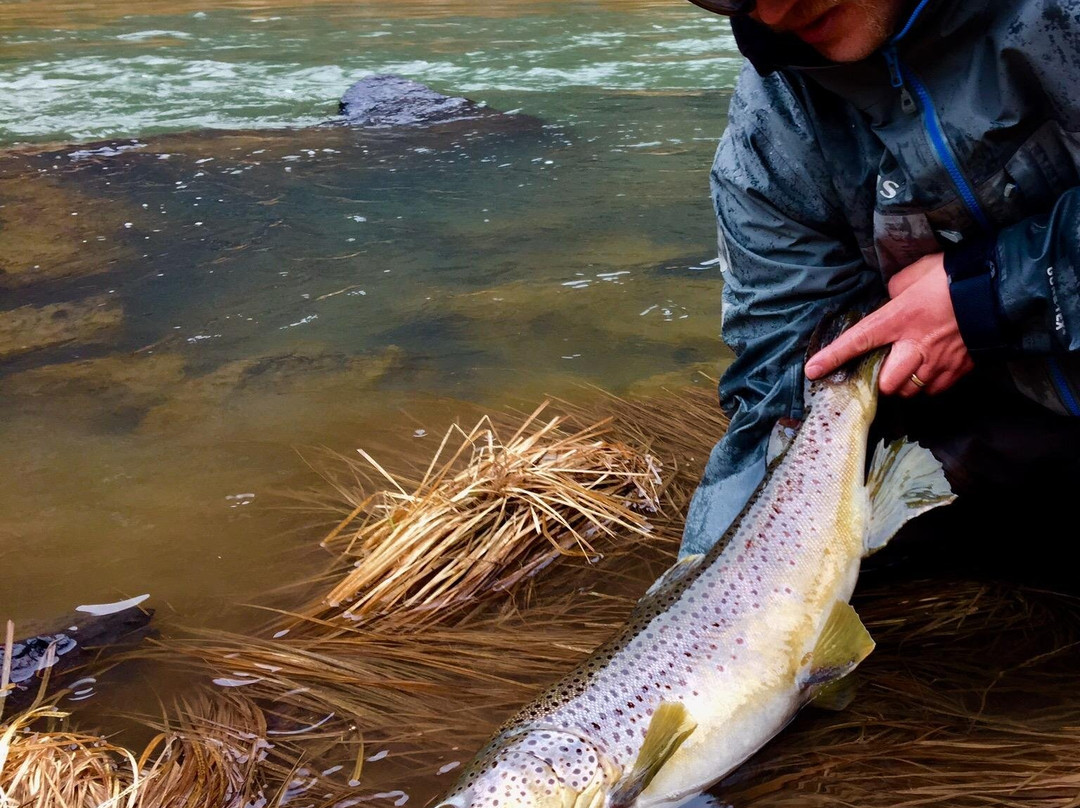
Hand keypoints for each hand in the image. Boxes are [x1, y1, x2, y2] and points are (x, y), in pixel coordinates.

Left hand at [803, 253, 973, 395]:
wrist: (998, 287)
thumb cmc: (952, 276)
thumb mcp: (913, 274)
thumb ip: (895, 290)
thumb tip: (890, 299)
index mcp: (899, 319)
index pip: (858, 341)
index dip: (833, 358)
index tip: (813, 371)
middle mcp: (916, 345)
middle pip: (887, 384)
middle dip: (882, 381)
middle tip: (885, 366)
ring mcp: (939, 361)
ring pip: (910, 390)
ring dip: (904, 383)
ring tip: (909, 367)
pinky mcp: (959, 369)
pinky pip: (935, 389)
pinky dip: (928, 384)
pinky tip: (930, 369)